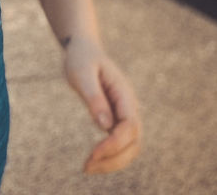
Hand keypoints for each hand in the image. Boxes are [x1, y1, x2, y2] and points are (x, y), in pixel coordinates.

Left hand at [62, 36, 141, 174]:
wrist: (84, 49)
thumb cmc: (81, 58)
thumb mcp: (81, 73)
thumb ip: (94, 97)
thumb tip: (105, 126)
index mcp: (124, 92)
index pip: (129, 126)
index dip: (114, 143)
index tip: (92, 153)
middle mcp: (129, 105)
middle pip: (134, 141)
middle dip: (114, 158)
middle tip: (87, 167)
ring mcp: (124, 113)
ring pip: (131, 147)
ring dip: (113, 162)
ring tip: (87, 167)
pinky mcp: (117, 120)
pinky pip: (121, 144)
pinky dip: (110, 156)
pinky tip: (92, 160)